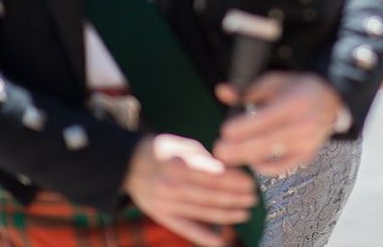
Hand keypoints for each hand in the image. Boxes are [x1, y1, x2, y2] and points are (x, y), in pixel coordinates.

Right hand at [124, 134, 256, 246]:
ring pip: (202, 213)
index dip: (234, 180)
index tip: (251, 181)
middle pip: (210, 196)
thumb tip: (234, 169)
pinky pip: (185, 228)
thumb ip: (207, 159)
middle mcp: (170, 186)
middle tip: (254, 197)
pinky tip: (221, 240)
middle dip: (235, 198)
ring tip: (246, 213)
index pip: (212, 175)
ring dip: (227, 215)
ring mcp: (165, 204)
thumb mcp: (184, 145)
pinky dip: (203, 236)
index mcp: (177, 165)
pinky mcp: (162, 216)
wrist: (128, 164)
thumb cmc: (163, 150)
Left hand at [213, 71, 342, 175]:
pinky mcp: (306, 156)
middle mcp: (303, 125)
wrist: (331, 100)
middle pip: (268, 142)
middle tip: (219, 152)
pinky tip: (250, 161)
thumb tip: (221, 91)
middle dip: (241, 149)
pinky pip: (282, 167)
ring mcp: (306, 143)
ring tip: (228, 159)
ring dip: (248, 159)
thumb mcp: (273, 82)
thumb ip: (246, 90)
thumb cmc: (297, 89)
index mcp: (294, 103)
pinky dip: (264, 167)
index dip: (244, 128)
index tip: (224, 131)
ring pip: (274, 157)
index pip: (266, 119)